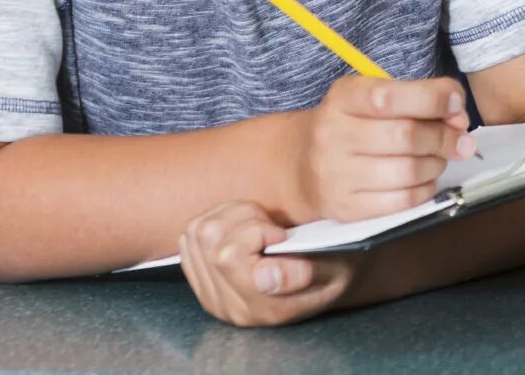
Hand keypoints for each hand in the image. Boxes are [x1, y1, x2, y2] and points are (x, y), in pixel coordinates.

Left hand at [177, 201, 355, 326]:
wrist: (326, 279)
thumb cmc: (335, 266)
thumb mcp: (335, 267)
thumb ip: (304, 273)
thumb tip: (264, 278)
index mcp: (262, 308)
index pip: (228, 256)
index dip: (256, 231)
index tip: (282, 234)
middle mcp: (229, 308)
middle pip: (208, 238)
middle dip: (244, 217)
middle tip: (273, 226)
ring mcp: (210, 295)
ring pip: (196, 232)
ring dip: (230, 216)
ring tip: (261, 225)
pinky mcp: (199, 281)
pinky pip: (189, 235)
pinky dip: (217, 220)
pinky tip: (244, 229)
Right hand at [295, 76, 473, 222]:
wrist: (301, 165)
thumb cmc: (352, 124)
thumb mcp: (374, 98)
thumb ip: (417, 98)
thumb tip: (459, 117)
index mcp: (343, 98)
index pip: (389, 97)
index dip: (432, 98)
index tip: (456, 103)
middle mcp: (333, 135)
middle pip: (405, 136)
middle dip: (444, 137)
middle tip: (458, 139)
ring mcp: (337, 175)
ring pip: (408, 171)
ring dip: (437, 163)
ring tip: (438, 158)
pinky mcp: (346, 208)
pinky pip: (402, 201)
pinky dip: (426, 189)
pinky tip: (424, 179)